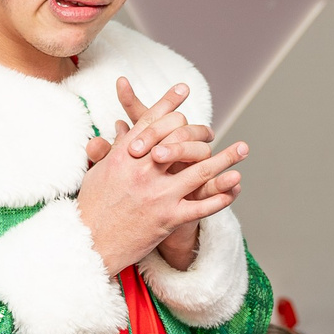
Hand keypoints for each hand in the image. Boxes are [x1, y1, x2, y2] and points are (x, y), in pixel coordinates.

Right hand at [76, 84, 246, 273]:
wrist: (90, 244)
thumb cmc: (92, 207)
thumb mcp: (99, 172)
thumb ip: (116, 149)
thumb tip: (124, 128)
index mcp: (124, 156)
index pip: (152, 122)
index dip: (169, 104)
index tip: (183, 90)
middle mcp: (143, 171)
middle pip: (180, 140)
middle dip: (201, 131)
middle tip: (214, 129)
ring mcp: (158, 195)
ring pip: (200, 171)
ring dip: (226, 159)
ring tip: (243, 149)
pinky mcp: (168, 219)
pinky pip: (202, 206)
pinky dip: (221, 196)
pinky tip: (234, 188)